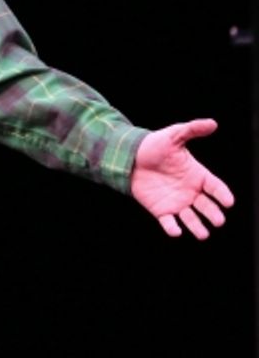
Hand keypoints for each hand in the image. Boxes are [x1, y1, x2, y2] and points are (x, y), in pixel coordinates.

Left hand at [130, 118, 233, 238]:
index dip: (223, 194)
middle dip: (214, 214)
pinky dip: (172, 228)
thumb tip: (213, 123)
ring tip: (203, 234)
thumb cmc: (154, 146)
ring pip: (192, 219)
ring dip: (197, 227)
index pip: (216, 187)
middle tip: (218, 220)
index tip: (229, 202)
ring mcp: (177, 202)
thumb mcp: (173, 136)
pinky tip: (175, 231)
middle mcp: (191, 191)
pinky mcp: (161, 210)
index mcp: (198, 175)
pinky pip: (169, 222)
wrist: (129, 157)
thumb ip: (192, 130)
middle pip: (207, 206)